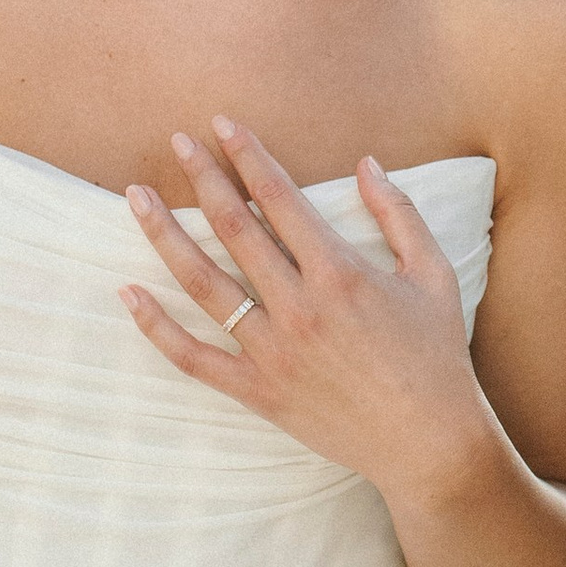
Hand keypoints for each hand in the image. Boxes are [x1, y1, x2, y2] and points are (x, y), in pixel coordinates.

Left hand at [120, 122, 486, 496]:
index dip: (247, 155)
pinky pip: (194, 357)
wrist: (427, 441)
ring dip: (164, 234)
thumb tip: (366, 164)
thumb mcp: (434, 274)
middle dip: (202, 177)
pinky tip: (129, 292)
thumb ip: (399, 215)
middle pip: (233, 227)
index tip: (221, 125)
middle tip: (176, 142)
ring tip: (136, 197)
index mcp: (340, 272)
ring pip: (203, 283)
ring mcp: (272, 351)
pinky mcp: (257, 391)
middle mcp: (299, 306)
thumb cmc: (436, 355)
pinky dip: (157, 326)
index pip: (279, 196)